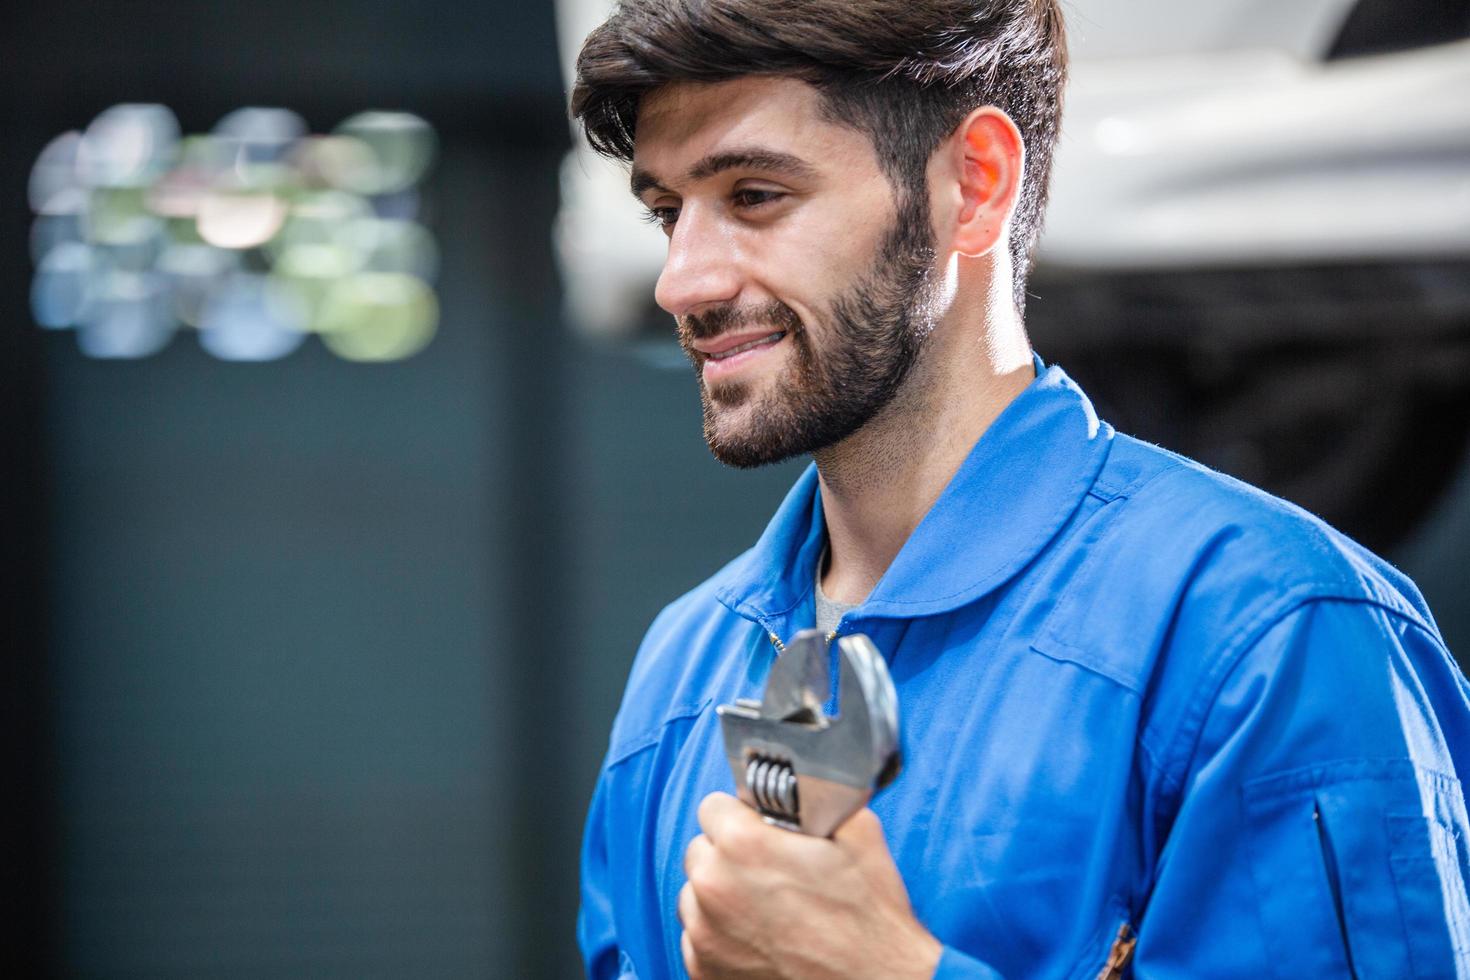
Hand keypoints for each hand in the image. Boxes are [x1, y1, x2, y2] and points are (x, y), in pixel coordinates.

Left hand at [678, 792, 942, 979]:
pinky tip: (759, 937)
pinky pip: (697, 937)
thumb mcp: (859, 834)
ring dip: (721, 895)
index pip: (713, 806)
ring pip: (695, 894)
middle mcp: (713, 886)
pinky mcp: (705, 970)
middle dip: (728, 854)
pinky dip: (721, 934)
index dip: (741, 815)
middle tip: (768, 870)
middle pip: (701, 850)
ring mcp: (704, 934)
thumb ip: (815, 800)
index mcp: (742, 843)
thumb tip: (800, 788)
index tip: (760, 829)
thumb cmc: (870, 919)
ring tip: (766, 907)